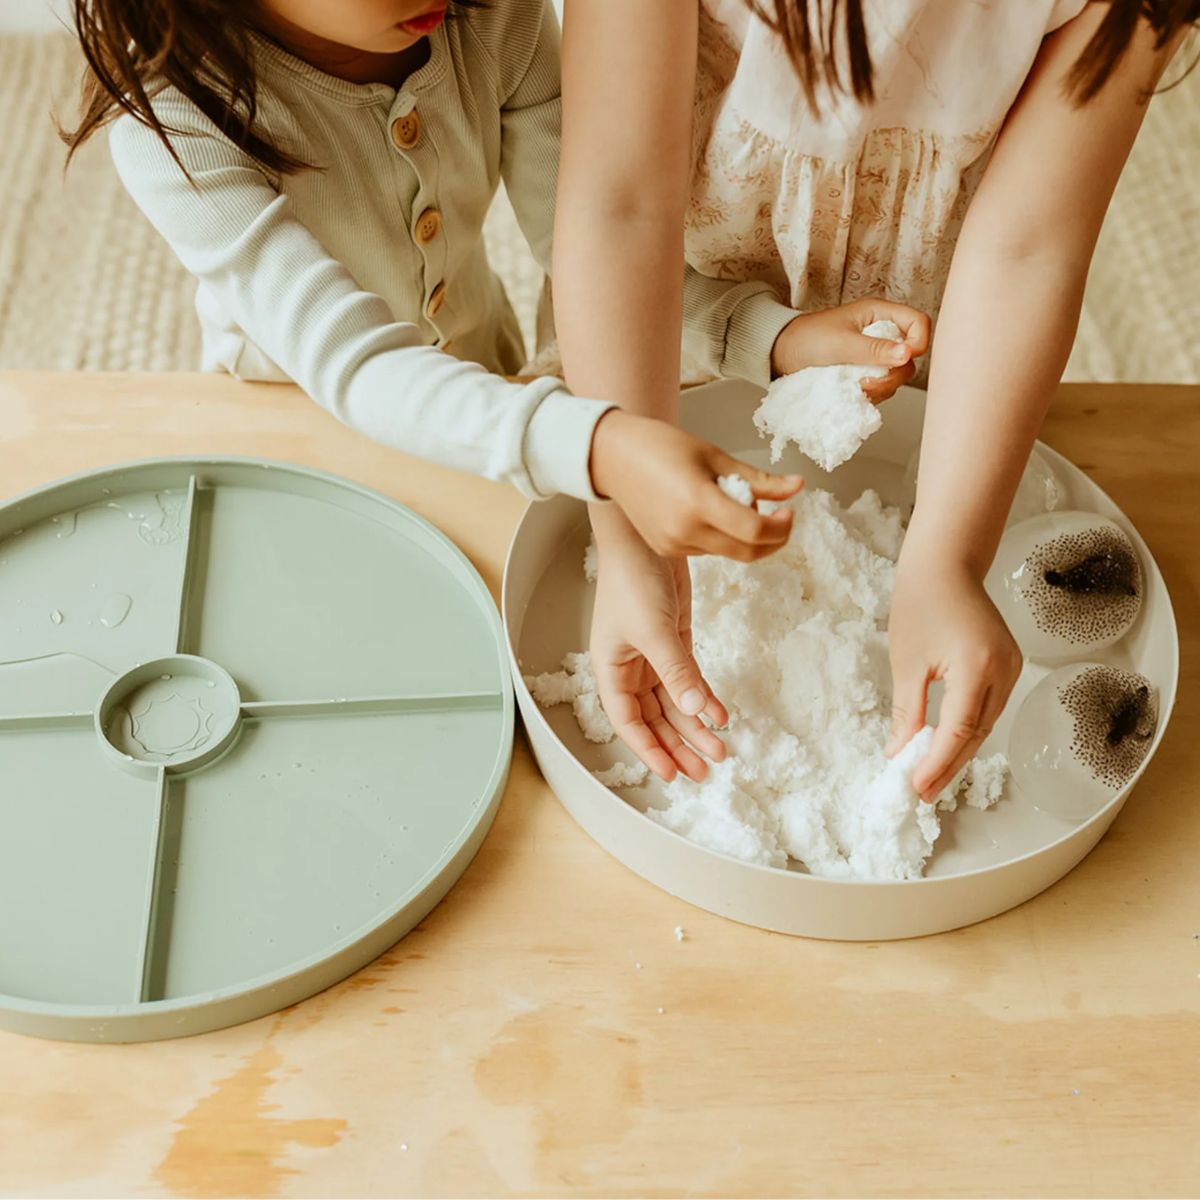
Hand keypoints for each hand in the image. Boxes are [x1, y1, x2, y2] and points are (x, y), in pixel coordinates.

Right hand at [589, 409, 802, 560]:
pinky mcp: (667, 550)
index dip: (781, 527)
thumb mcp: (716, 456)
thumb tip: (797, 486)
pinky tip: (711, 511)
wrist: (614, 457)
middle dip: (773, 540)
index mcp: (698, 503)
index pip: (755, 531)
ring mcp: (674, 544)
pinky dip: (722, 536)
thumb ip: (759, 480)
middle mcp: (685, 531)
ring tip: (734, 502)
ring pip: (729, 553)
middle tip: (780, 518)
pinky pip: (709, 551)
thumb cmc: (661, 447)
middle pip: (748, 552)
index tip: (788, 512)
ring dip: (746, 536)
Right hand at [589, 506, 728, 781]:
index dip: (649, 750)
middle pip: (654, 719)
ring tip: (719, 751)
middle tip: (704, 772)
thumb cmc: (631, 579)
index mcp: (611, 669)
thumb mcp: (653, 630)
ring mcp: (654, 655)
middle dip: (678, 745)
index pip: (628, 722)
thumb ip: (676, 672)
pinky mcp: (675, 640)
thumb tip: (697, 711)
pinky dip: (705, 697)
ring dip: (695, 726)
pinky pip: (690, 679)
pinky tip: (721, 715)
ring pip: (675, 702)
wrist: (643, 535)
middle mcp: (630, 668)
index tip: (672, 774)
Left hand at [770, 298, 931, 401]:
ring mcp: (873, 354)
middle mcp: (880, 333)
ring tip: (857, 389)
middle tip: (869, 383)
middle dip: (894, 374)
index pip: (917, 323)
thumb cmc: (806, 339)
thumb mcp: (841, 343)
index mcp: (878, 314)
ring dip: (882, 387)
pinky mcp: (863, 372)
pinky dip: (872, 393)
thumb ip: (874, 349)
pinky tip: (855, 393)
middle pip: (910, 355)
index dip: (918, 342)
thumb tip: (907, 354)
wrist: (780, 354)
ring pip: (896, 375)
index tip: (903, 359)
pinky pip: (881, 386)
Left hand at [885, 543, 1022, 800]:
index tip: (915, 787)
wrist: (946, 562)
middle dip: (948, 765)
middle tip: (921, 791)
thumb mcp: (906, 662)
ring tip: (929, 776)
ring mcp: (1011, 667)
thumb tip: (898, 753)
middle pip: (977, 734)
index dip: (937, 764)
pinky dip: (969, 729)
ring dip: (958, 751)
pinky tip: (947, 744)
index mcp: (976, 667)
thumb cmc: (920, 601)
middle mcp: (1003, 671)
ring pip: (985, 725)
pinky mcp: (1009, 664)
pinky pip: (989, 708)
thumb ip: (907, 712)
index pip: (958, 731)